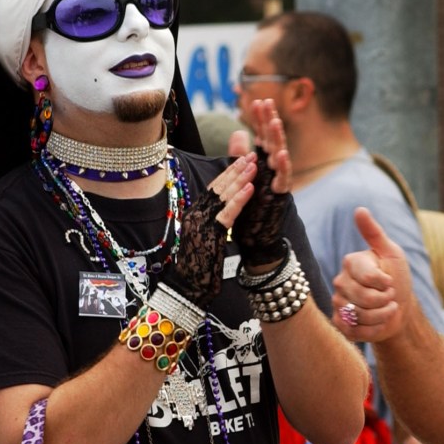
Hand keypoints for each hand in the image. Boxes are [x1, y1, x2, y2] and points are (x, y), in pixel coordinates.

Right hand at [171, 152, 257, 304]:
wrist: (189, 287)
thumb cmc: (200, 266)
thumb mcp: (207, 238)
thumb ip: (214, 221)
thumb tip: (223, 209)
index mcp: (194, 214)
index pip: (213, 188)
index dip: (228, 173)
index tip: (242, 160)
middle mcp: (195, 214)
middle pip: (218, 187)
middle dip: (235, 170)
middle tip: (251, 155)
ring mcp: (200, 223)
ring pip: (223, 195)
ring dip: (240, 179)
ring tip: (254, 165)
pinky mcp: (209, 233)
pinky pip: (227, 213)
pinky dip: (240, 199)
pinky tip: (251, 188)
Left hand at [228, 100, 292, 266]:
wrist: (257, 236)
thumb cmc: (251, 207)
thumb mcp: (242, 175)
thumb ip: (240, 155)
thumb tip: (238, 132)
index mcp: (264, 162)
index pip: (263, 135)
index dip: (260, 119)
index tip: (257, 100)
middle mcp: (273, 168)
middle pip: (272, 140)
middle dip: (269, 121)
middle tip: (265, 102)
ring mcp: (278, 180)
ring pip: (280, 155)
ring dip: (278, 139)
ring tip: (274, 121)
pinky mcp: (281, 194)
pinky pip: (283, 179)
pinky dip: (282, 166)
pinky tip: (280, 154)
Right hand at [332, 208, 412, 342]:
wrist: (400, 308)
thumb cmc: (397, 278)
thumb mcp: (391, 253)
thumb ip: (374, 233)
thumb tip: (359, 209)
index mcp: (351, 263)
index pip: (367, 276)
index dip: (385, 282)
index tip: (390, 280)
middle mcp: (340, 282)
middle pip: (364, 298)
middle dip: (385, 300)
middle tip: (390, 296)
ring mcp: (338, 303)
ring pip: (360, 316)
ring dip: (382, 315)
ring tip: (386, 309)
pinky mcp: (340, 324)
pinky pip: (356, 331)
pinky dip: (374, 329)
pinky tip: (378, 322)